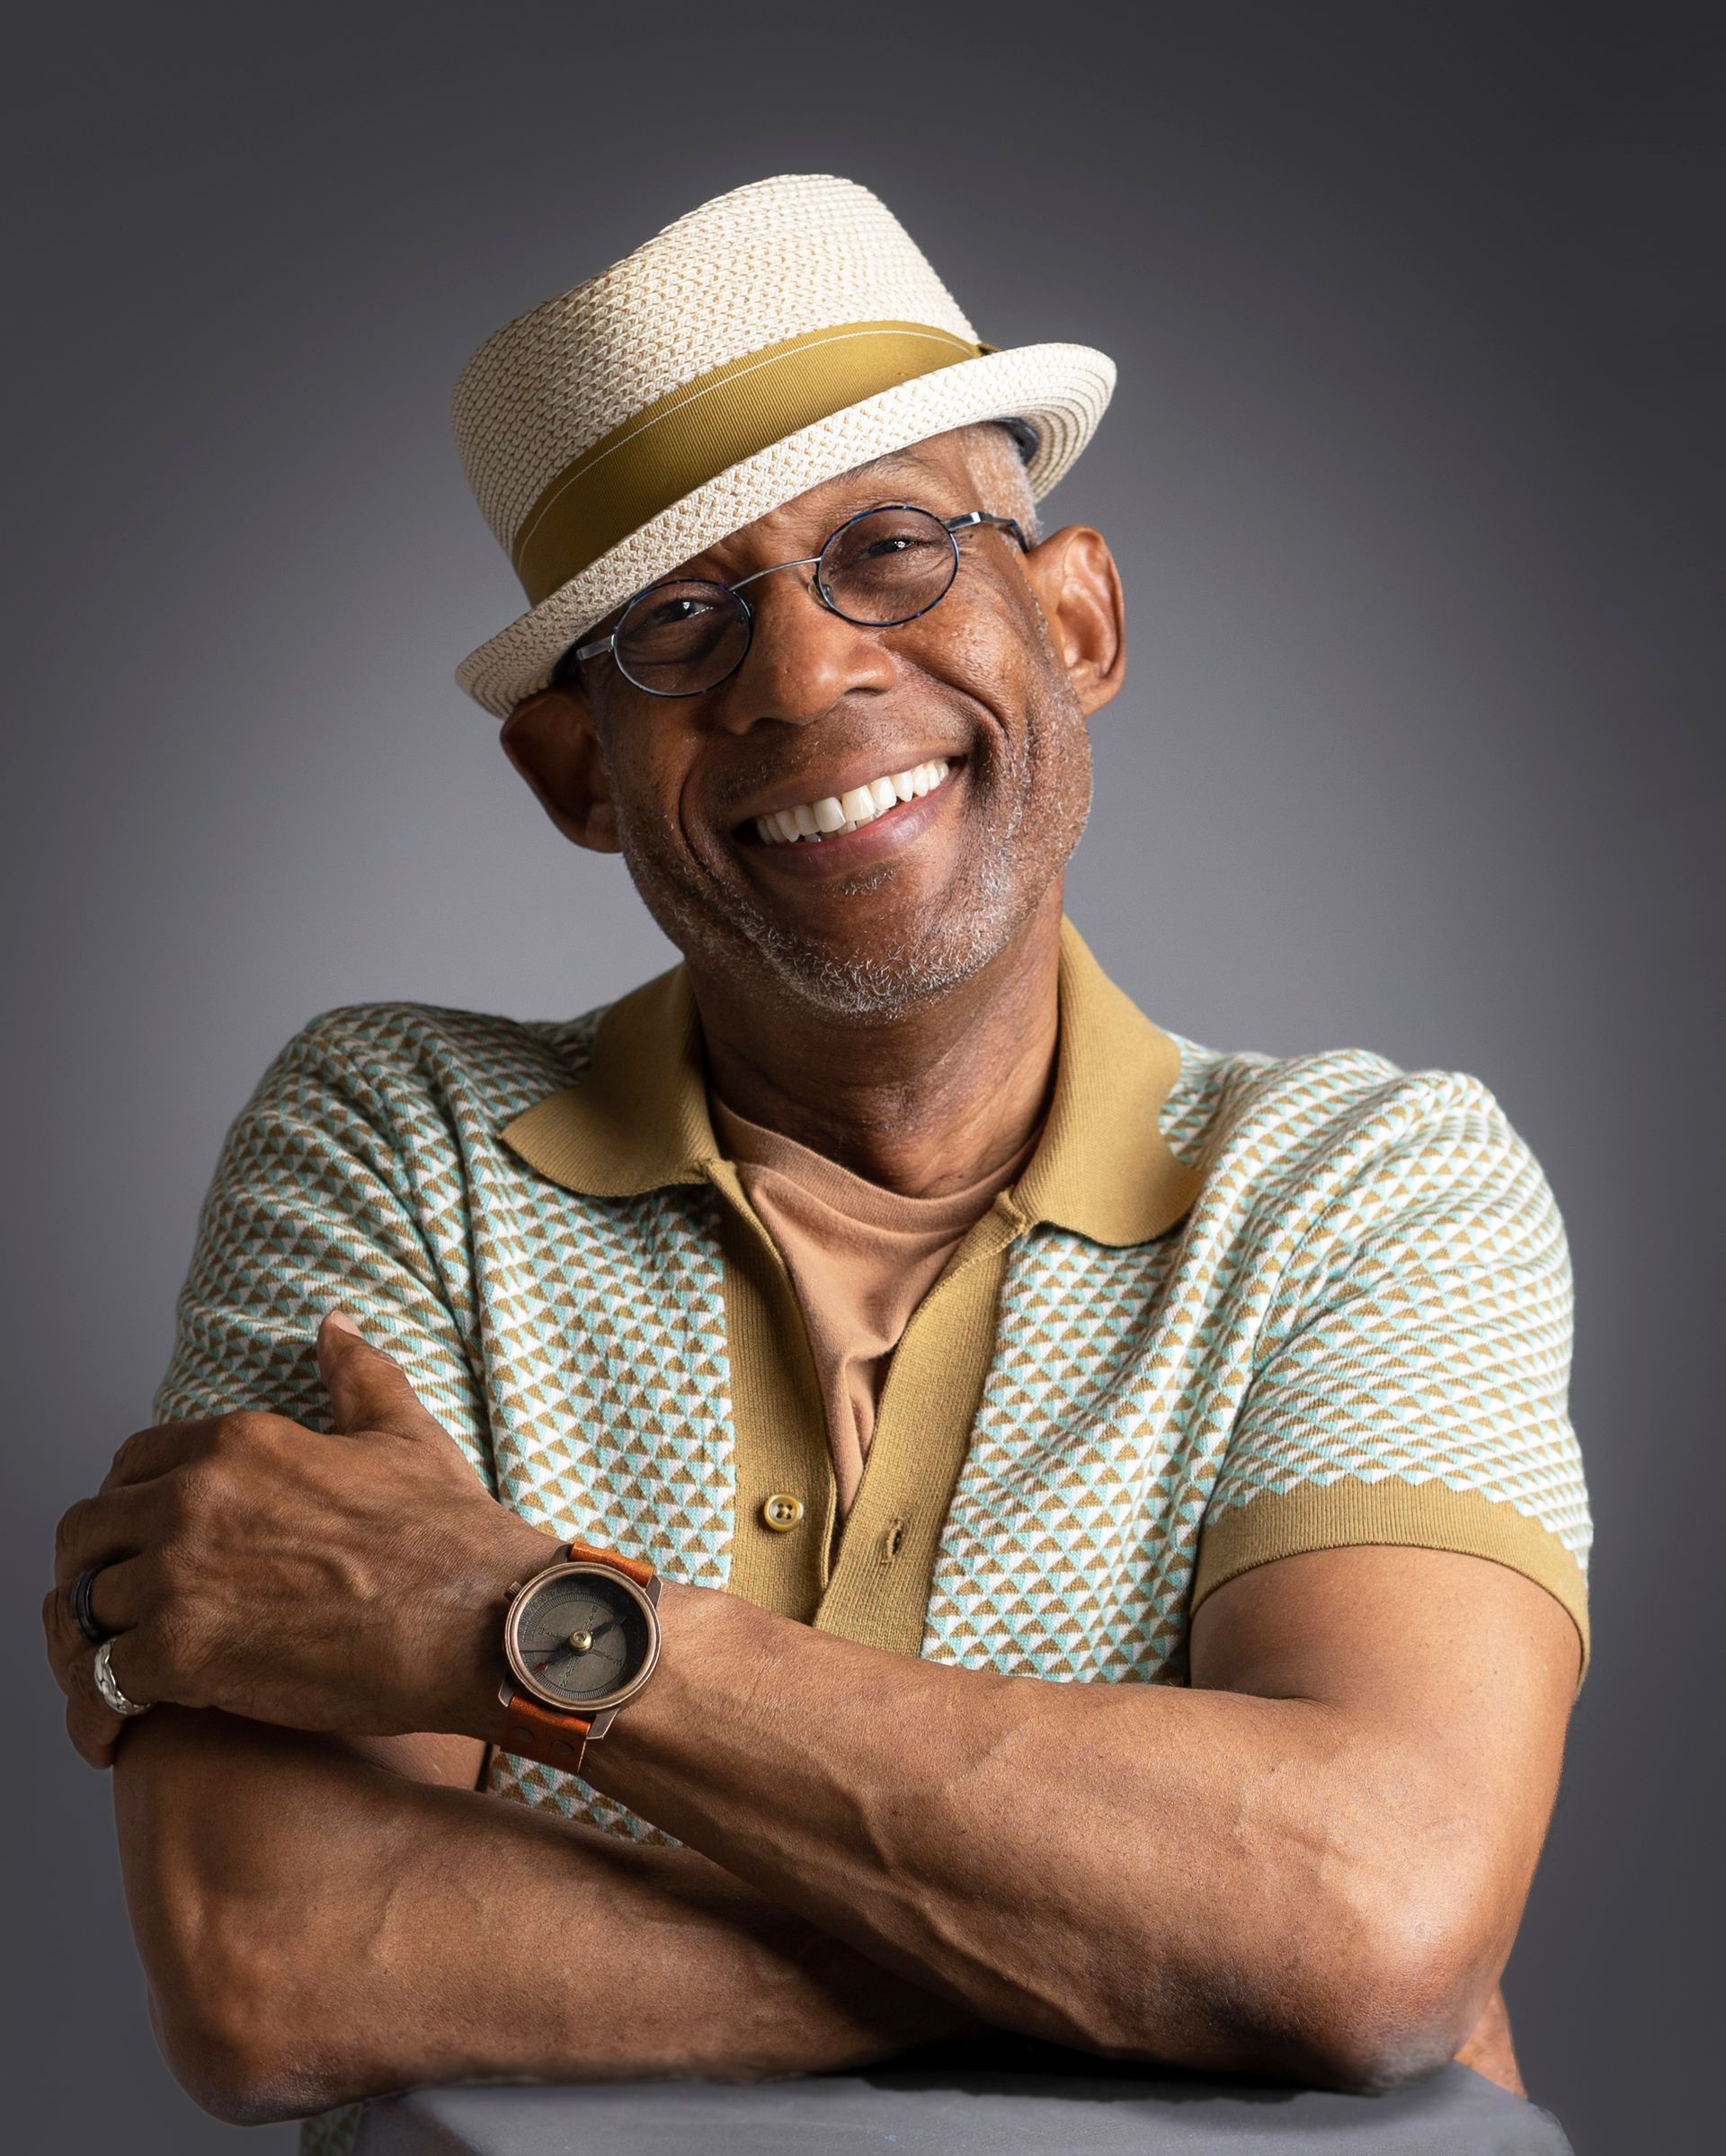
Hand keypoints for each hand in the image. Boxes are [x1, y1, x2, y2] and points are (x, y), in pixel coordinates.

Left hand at [44, 1313, 560, 1766]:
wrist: (479, 1621)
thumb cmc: (449, 1534)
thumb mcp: (403, 1433)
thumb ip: (355, 1373)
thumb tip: (334, 1322)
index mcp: (237, 1443)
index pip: (129, 1464)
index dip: (129, 1504)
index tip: (144, 1541)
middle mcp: (192, 1499)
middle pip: (84, 1533)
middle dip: (95, 1569)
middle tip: (123, 1608)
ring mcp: (180, 1576)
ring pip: (82, 1608)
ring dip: (99, 1642)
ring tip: (121, 1673)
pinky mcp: (183, 1653)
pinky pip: (102, 1678)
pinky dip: (106, 1705)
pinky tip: (127, 1726)